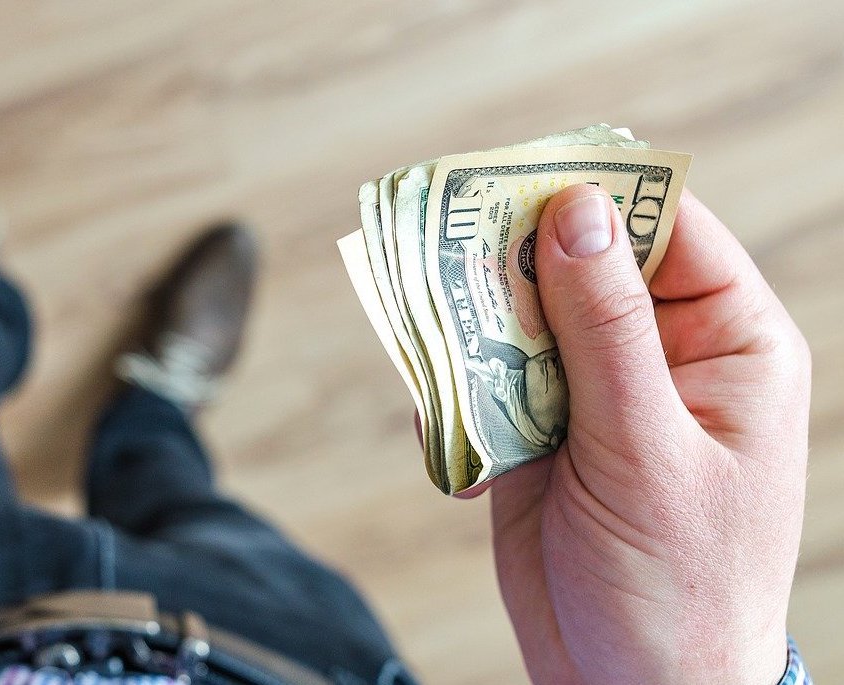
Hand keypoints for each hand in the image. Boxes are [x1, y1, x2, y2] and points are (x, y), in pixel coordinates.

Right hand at [483, 184, 809, 682]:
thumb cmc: (679, 584)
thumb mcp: (648, 449)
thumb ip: (608, 329)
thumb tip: (578, 213)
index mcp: (725, 342)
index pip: (665, 229)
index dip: (596, 195)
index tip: (518, 178)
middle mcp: (659, 354)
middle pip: (579, 264)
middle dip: (514, 263)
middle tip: (448, 255)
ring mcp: (595, 393)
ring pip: (521, 320)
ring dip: (476, 333)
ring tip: (442, 351)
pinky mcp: (539, 432)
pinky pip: (486, 381)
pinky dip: (459, 399)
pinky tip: (464, 447)